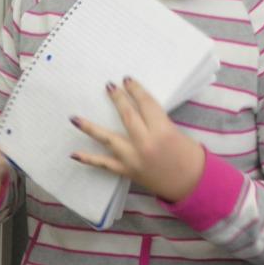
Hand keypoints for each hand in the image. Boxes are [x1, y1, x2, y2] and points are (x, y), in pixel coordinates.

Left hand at [70, 77, 204, 202]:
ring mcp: (133, 158)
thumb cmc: (187, 155)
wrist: (189, 184)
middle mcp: (145, 143)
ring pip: (108, 139)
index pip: (146, 105)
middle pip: (127, 116)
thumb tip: (137, 110)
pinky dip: (88, 159)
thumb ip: (156, 122)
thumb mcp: (175, 132)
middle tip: (108, 86)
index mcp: (162, 131)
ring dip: (90, 128)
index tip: (126, 80)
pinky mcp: (126, 171)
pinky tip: (74, 154)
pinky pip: (104, 164)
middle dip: (117, 100)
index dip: (136, 91)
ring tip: (74, 118)